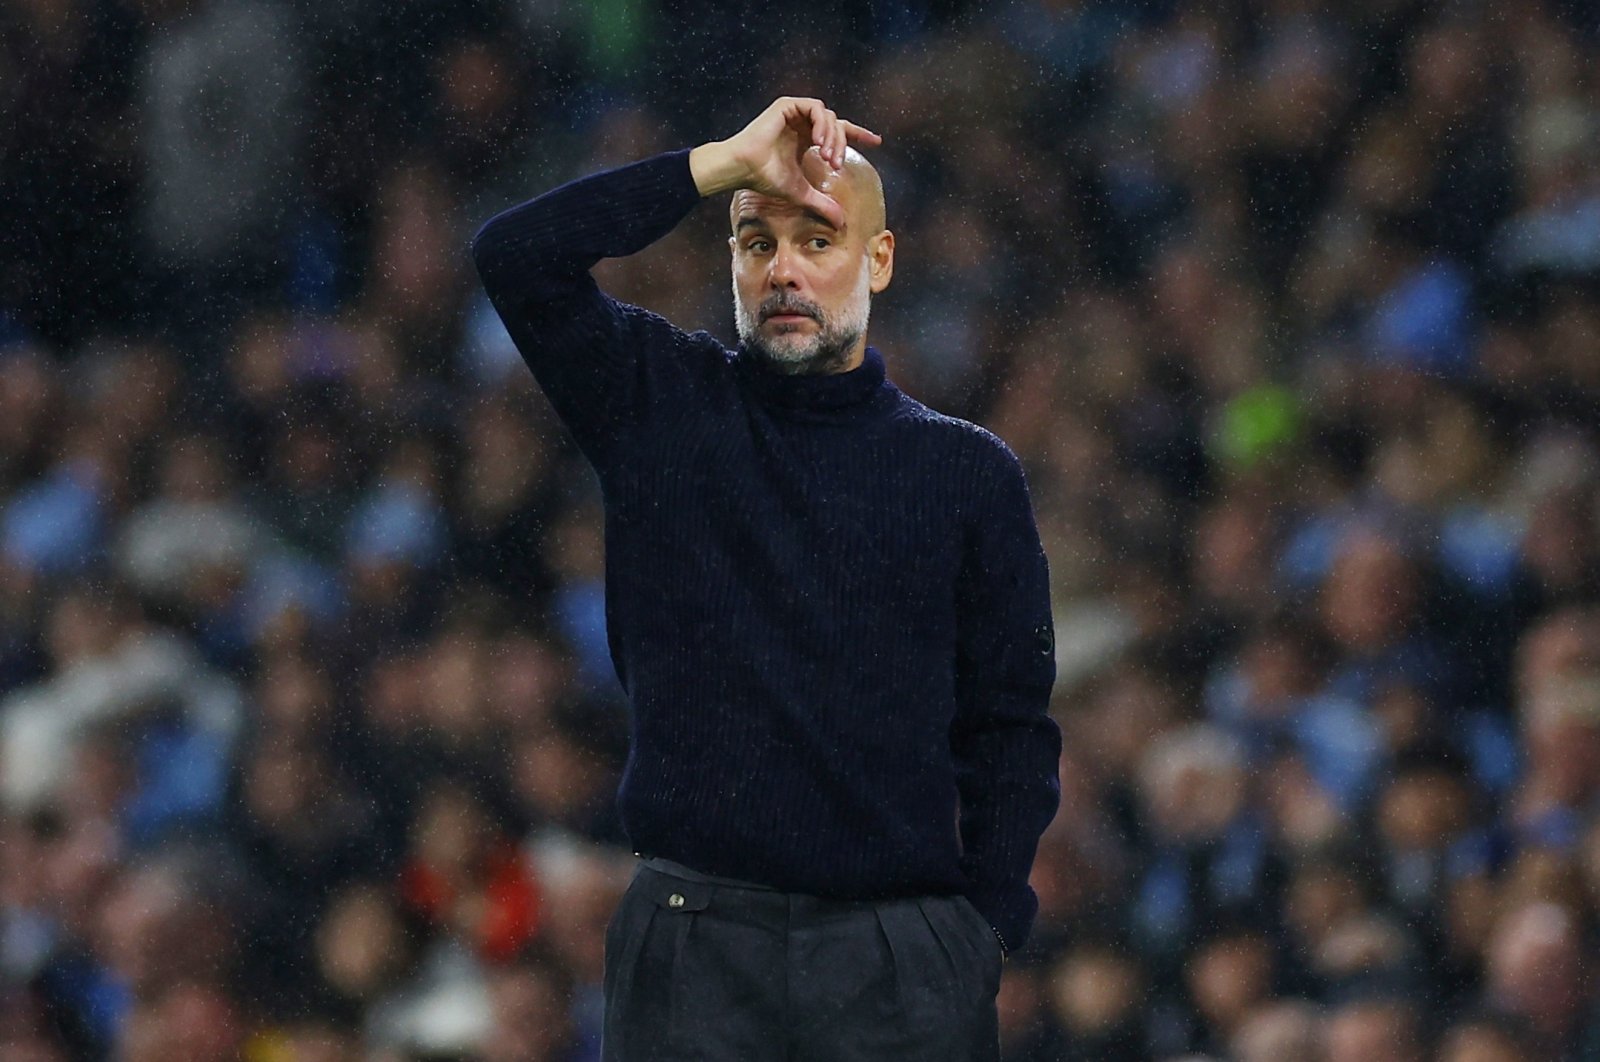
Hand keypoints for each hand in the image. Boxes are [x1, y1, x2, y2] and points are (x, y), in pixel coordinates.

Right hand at [690, 97, 881, 225]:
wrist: (743, 168)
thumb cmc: (765, 179)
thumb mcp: (801, 193)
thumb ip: (821, 203)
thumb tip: (842, 221)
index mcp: (805, 139)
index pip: (838, 132)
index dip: (858, 135)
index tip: (877, 142)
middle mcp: (802, 124)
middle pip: (837, 125)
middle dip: (843, 143)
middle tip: (837, 164)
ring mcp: (794, 113)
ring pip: (829, 116)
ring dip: (833, 136)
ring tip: (827, 156)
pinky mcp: (787, 105)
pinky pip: (816, 108)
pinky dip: (822, 124)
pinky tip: (818, 142)